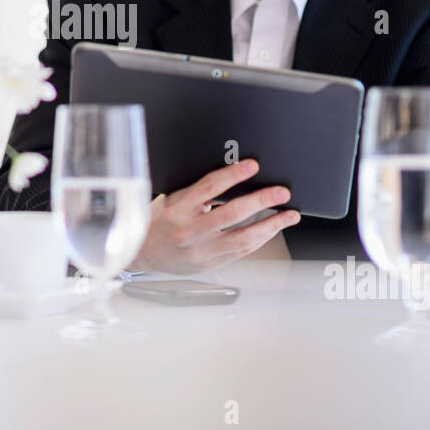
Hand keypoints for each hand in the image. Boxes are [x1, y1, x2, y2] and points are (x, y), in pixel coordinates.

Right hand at [129, 159, 300, 273]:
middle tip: (281, 192)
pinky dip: (259, 239)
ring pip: (242, 237)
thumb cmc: (157, 221)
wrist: (141, 253)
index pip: (209, 188)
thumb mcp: (170, 199)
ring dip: (270, 225)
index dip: (233, 175)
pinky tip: (271, 229)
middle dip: (261, 200)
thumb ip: (197, 192)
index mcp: (177, 209)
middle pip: (232, 213)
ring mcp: (200, 250)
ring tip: (288, 215)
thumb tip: (233, 178)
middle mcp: (189, 231)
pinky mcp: (209, 263)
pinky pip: (240, 251)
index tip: (252, 165)